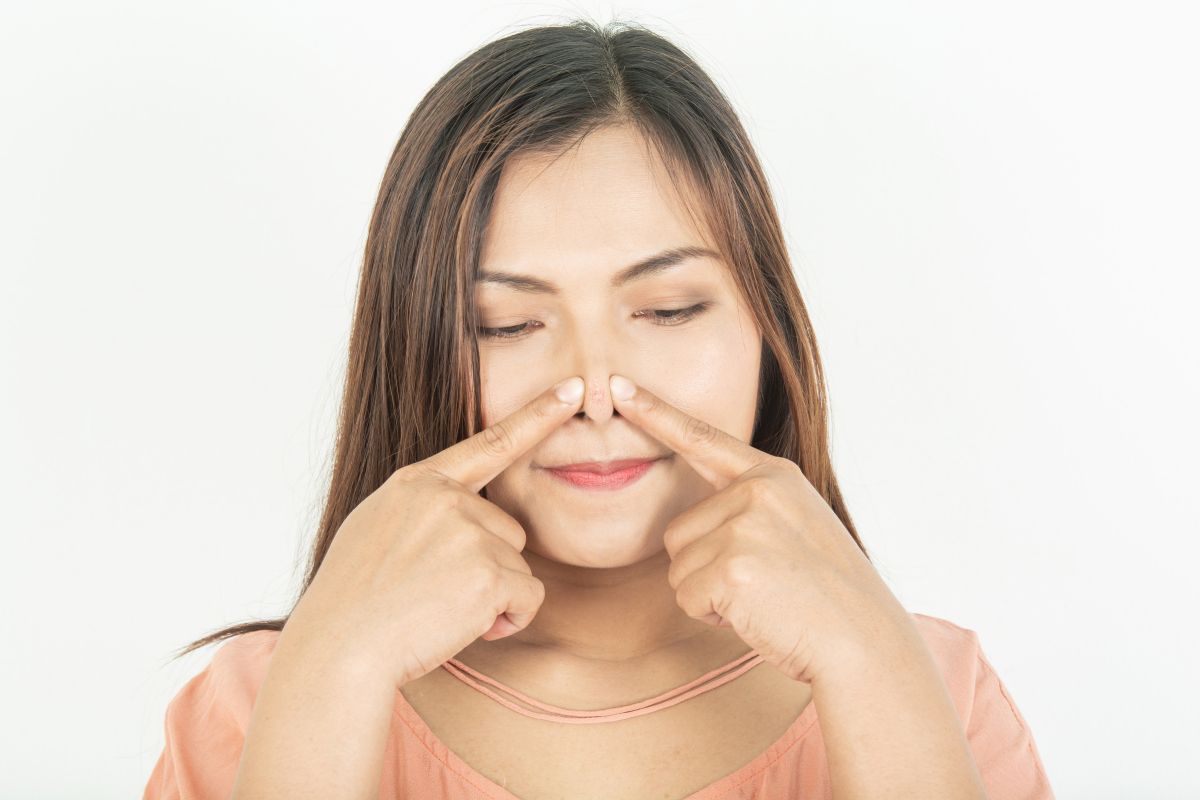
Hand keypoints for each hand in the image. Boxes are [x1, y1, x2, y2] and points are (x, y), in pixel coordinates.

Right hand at [287, 375, 585, 689]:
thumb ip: (424, 511)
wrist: (339, 649)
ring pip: (518, 567)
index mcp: (417, 483)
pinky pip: (528, 598)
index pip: (489, 443)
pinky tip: (461, 627)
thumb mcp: (377, 530)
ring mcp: (468, 532)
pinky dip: (506, 620)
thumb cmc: (353, 603)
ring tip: (437, 611)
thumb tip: (466, 511)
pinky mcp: (490, 573)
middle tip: (432, 594)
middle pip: (508, 530)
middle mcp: (446, 498)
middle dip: (486, 568)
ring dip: (493, 598)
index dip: (537, 415)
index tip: (573, 389)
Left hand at [608, 373, 914, 684]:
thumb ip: (750, 509)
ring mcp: (745, 524)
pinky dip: (714, 615)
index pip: (702, 438)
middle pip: (678, 531)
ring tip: (765, 598)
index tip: (618, 387)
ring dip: (710, 594)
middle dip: (706, 568)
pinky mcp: (733, 565)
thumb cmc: (826, 597)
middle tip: (764, 584)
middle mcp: (757, 490)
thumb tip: (689, 525)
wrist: (864, 641)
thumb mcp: (796, 528)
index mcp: (774, 475)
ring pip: (679, 567)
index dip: (655, 412)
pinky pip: (686, 596)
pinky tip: (758, 614)